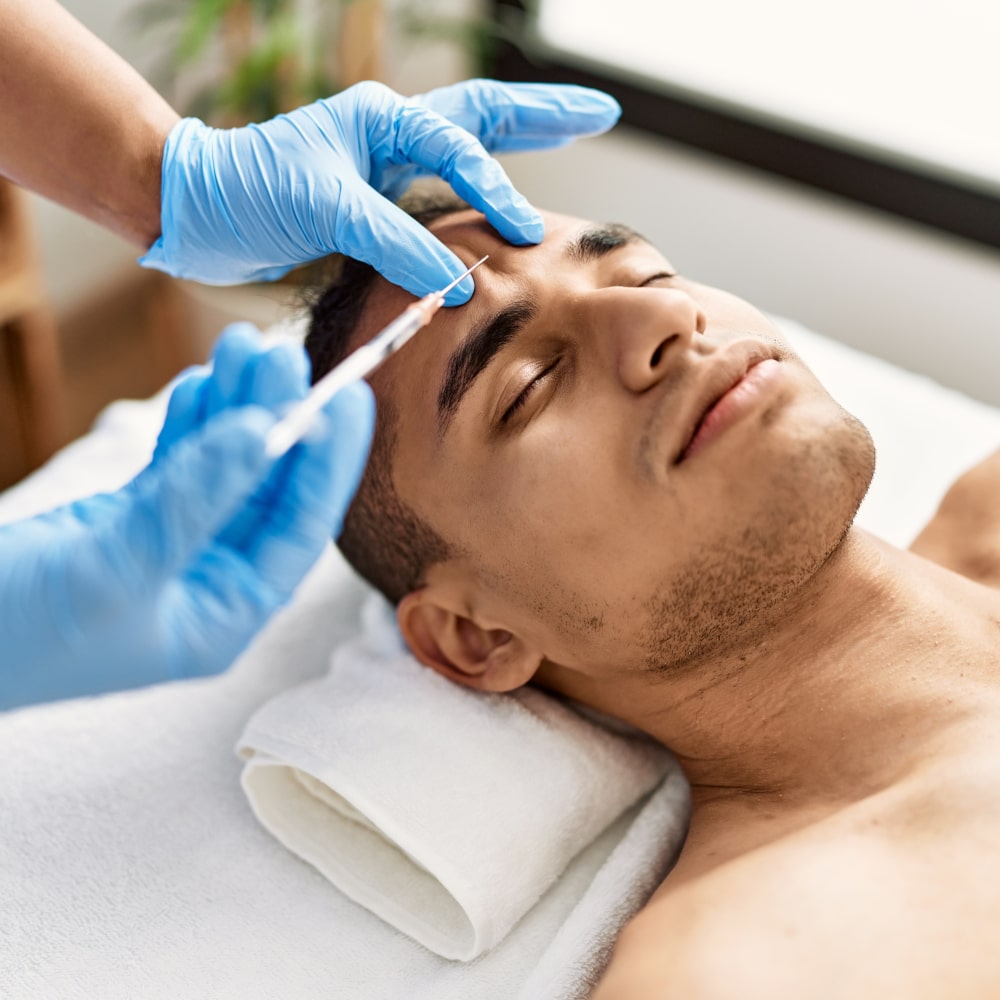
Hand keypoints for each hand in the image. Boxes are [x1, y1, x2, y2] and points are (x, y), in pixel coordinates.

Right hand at [0, 325, 373, 709]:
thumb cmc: (10, 630)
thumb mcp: (114, 566)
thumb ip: (192, 499)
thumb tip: (265, 433)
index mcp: (223, 617)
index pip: (299, 531)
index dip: (329, 462)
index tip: (349, 397)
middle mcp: (208, 583)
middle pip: (266, 490)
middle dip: (279, 420)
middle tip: (284, 353)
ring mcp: (170, 548)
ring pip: (223, 467)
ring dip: (236, 408)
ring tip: (246, 347)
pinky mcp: (128, 521)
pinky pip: (177, 462)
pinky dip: (191, 422)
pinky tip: (206, 382)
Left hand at [140, 78, 620, 300]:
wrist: (198, 210)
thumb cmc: (249, 191)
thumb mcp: (325, 209)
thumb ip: (395, 240)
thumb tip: (458, 281)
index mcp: (383, 118)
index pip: (461, 149)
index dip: (498, 192)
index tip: (526, 236)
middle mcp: (391, 132)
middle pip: (485, 114)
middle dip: (544, 114)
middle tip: (600, 110)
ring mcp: (385, 163)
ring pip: (468, 144)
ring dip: (519, 140)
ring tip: (568, 131)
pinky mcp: (375, 199)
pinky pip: (442, 189)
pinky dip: (479, 189)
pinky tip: (500, 199)